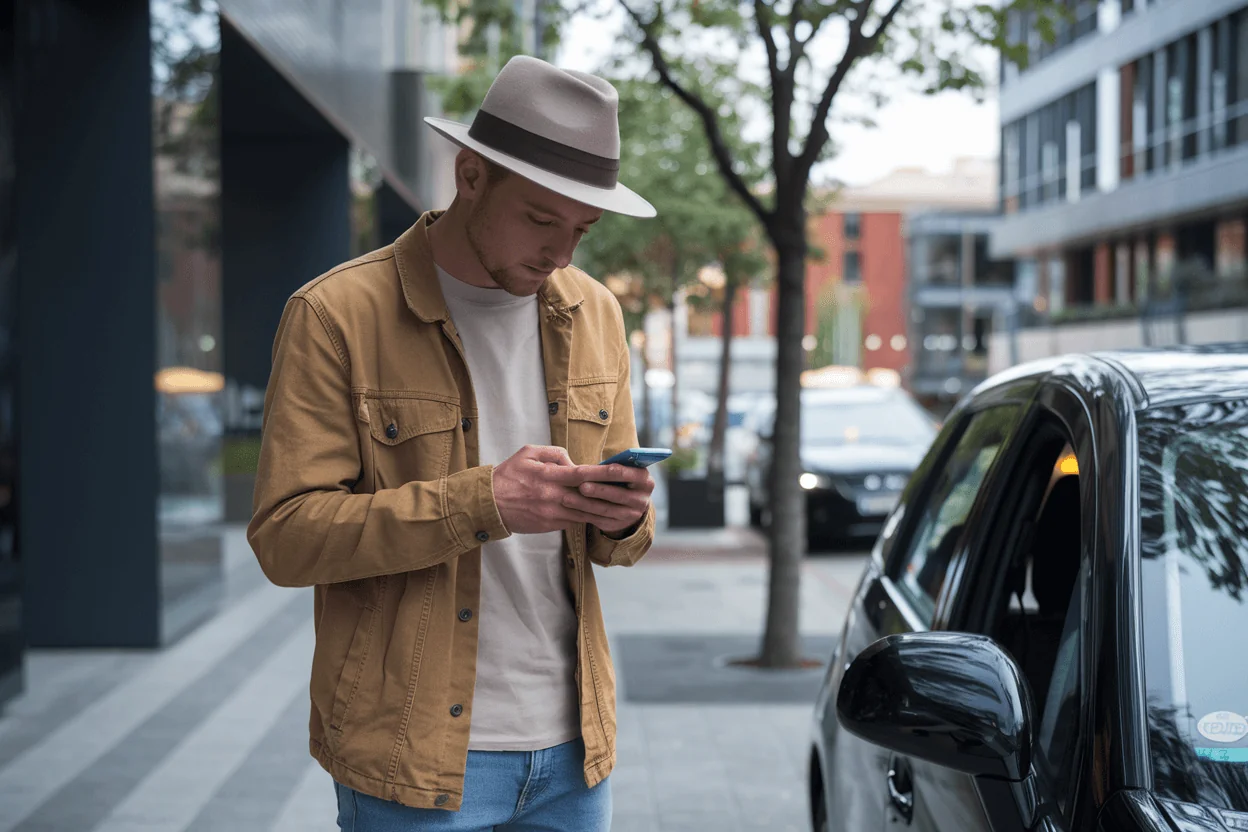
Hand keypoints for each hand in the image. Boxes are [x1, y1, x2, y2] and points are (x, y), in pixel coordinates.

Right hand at [492, 445, 625, 533]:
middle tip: (629, 490)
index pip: (581, 473)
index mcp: (547, 476)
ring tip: (622, 505)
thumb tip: (574, 462)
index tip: (620, 471)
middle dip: (609, 494)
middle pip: (588, 496)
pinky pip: (574, 521)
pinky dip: (588, 517)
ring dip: (603, 509)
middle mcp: (552, 496)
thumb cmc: (508, 475)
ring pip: (584, 512)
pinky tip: (601, 514)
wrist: (488, 505)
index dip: (602, 473)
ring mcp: (551, 513)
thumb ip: (554, 453)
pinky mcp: (549, 525)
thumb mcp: (528, 453)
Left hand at [563, 463, 653, 535]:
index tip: (581, 469)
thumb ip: (610, 468)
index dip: (600, 472)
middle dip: (596, 489)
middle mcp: (641, 499)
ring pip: (606, 509)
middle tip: (579, 486)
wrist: (629, 502)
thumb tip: (584, 469)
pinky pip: (599, 520)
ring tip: (567, 498)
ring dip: (585, 504)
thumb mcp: (622, 471)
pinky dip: (584, 514)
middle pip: (616, 493)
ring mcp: (631, 515)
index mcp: (644, 480)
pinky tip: (571, 509)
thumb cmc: (619, 479)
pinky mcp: (618, 525)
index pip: (622, 473)